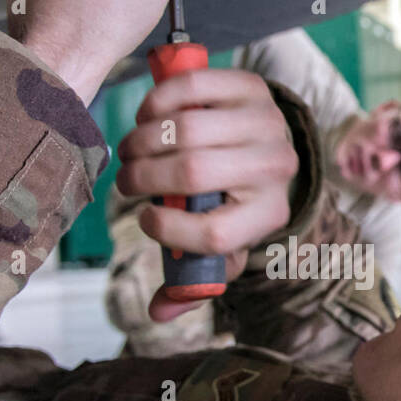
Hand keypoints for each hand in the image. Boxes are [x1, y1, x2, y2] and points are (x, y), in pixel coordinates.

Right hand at [115, 70, 298, 321]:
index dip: (168, 230)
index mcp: (268, 216)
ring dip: (143, 140)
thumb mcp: (223, 243)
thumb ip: (191, 280)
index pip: (215, 233)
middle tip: (125, 180)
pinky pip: (194, 88)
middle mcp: (275, 169)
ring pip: (188, 129)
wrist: (272, 146)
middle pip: (194, 173)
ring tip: (130, 149)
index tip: (145, 218)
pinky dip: (158, 101)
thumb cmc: (234, 202)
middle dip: (142, 177)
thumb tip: (158, 313)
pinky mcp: (252, 87)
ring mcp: (267, 123)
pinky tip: (147, 116)